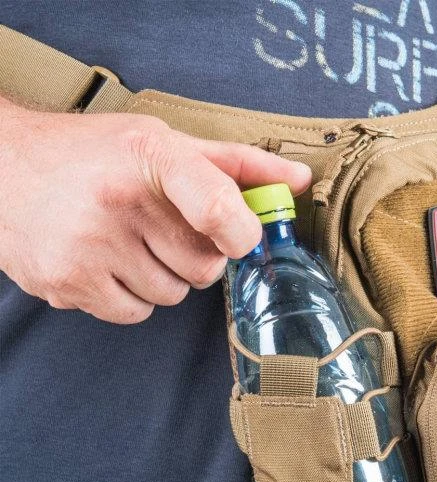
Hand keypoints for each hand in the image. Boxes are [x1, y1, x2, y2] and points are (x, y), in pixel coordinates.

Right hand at [0, 97, 310, 323]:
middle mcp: (119, 201)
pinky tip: (109, 263)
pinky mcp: (68, 282)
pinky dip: (133, 297)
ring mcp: (90, 246)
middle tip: (165, 230)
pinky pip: (138, 313)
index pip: (221, 207)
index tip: (239, 236)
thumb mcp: (162, 142)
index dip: (242, 233)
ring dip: (163, 277)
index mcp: (150, 156)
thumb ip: (236, 165)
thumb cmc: (91, 154)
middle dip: (197, 256)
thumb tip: (298, 180)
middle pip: (205, 267)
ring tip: (129, 242)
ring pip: (174, 295)